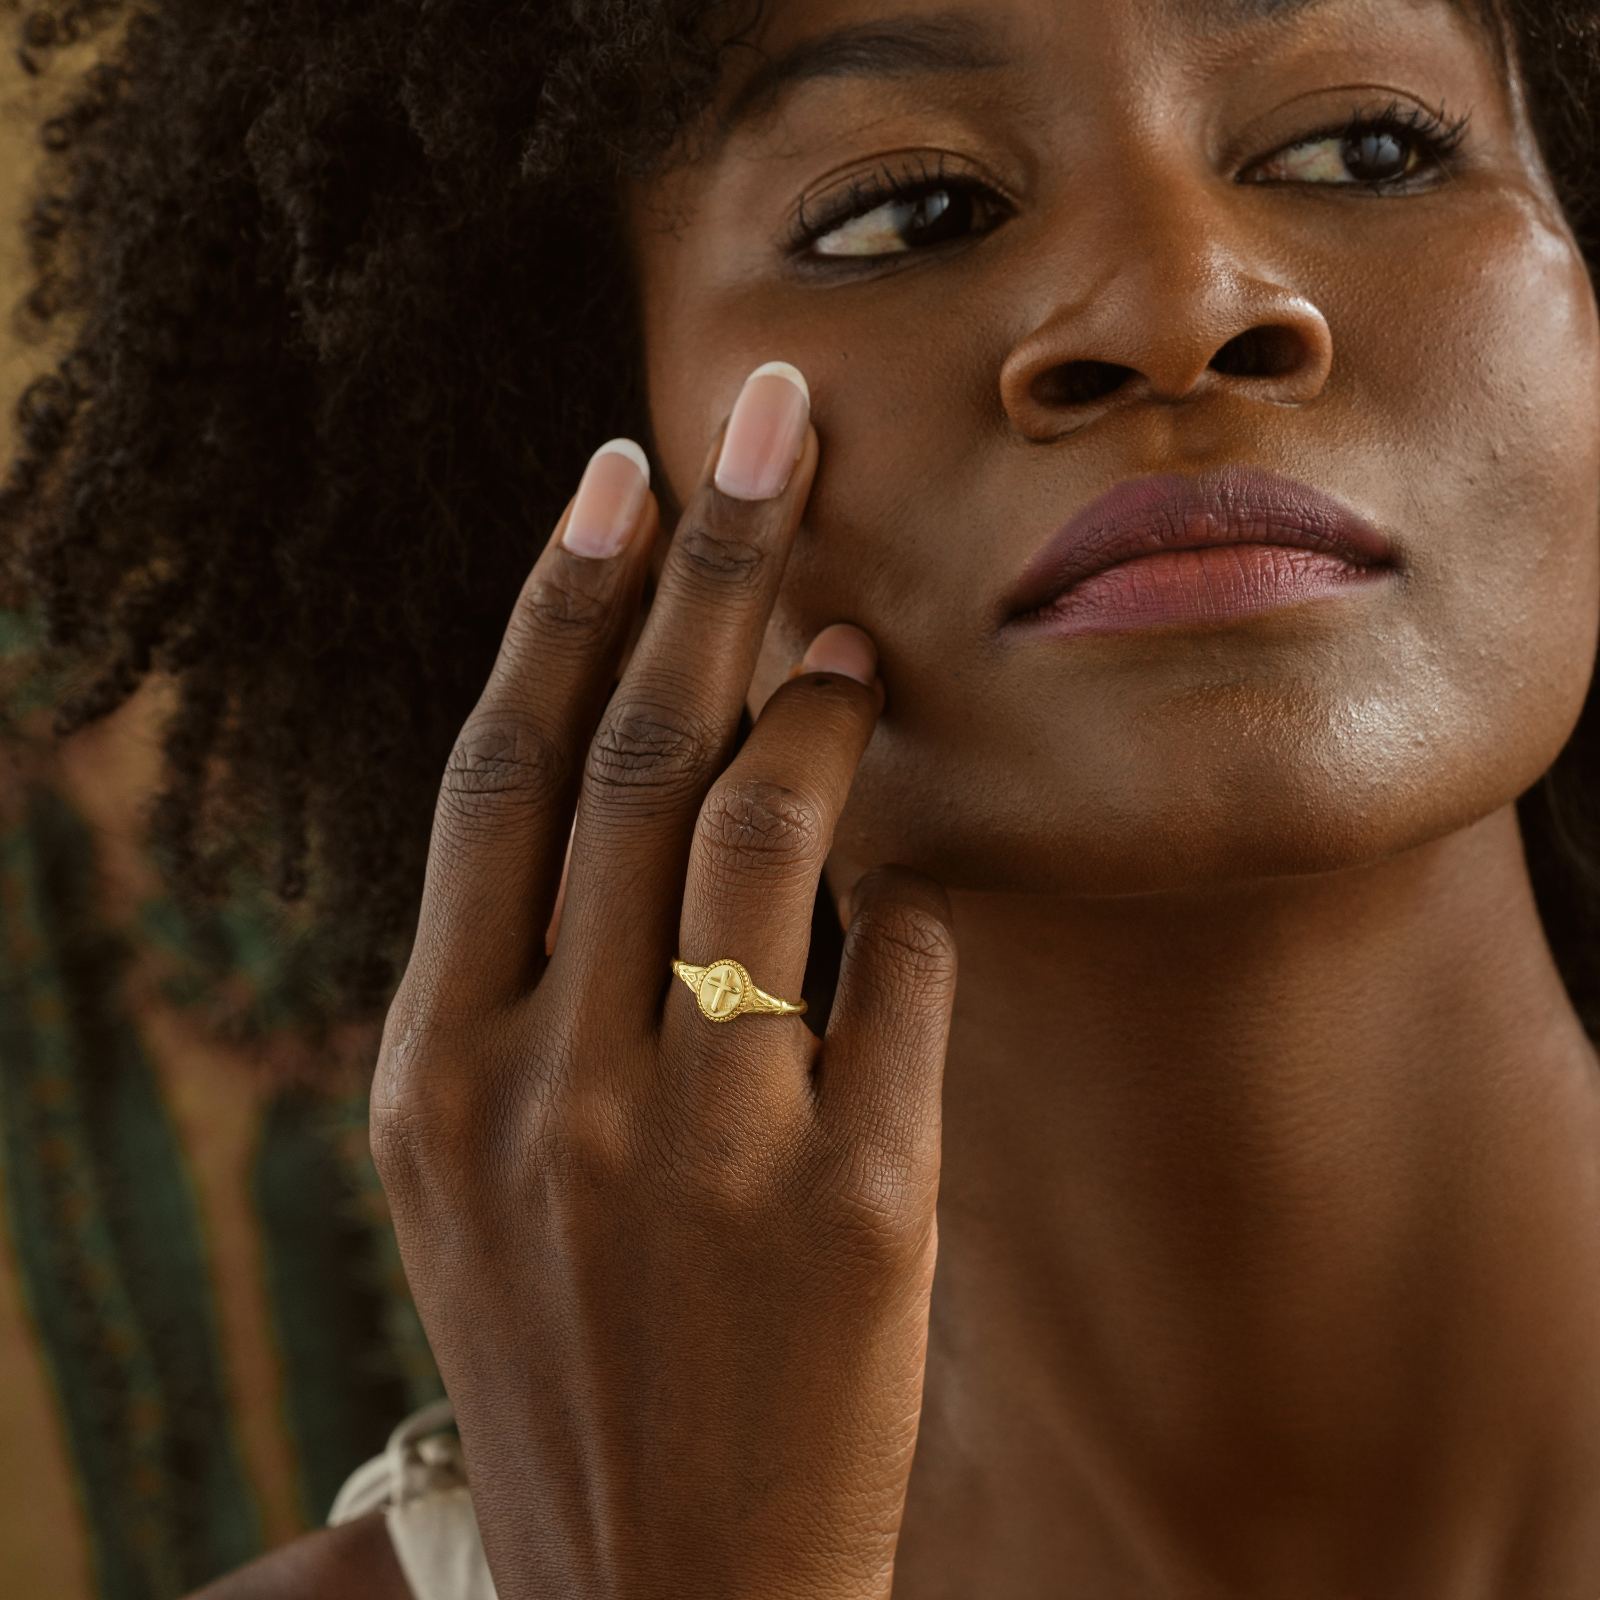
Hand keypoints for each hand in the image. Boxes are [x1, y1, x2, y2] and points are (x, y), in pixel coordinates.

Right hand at [371, 360, 958, 1599]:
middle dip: (709, 558)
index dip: (559, 602)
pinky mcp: (856, 1207)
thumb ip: (527, 986)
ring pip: (773, 831)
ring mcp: (704, 1145)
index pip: (499, 774)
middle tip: (768, 421)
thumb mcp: (482, 1173)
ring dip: (826, 710)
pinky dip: (913, 907)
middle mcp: (551, 1085)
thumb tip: (645, 779)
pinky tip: (913, 895)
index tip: (617, 469)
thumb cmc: (575, 1349)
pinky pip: (905, 975)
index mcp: (441, 1068)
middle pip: (633, 751)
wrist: (663, 1591)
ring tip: (855, 643)